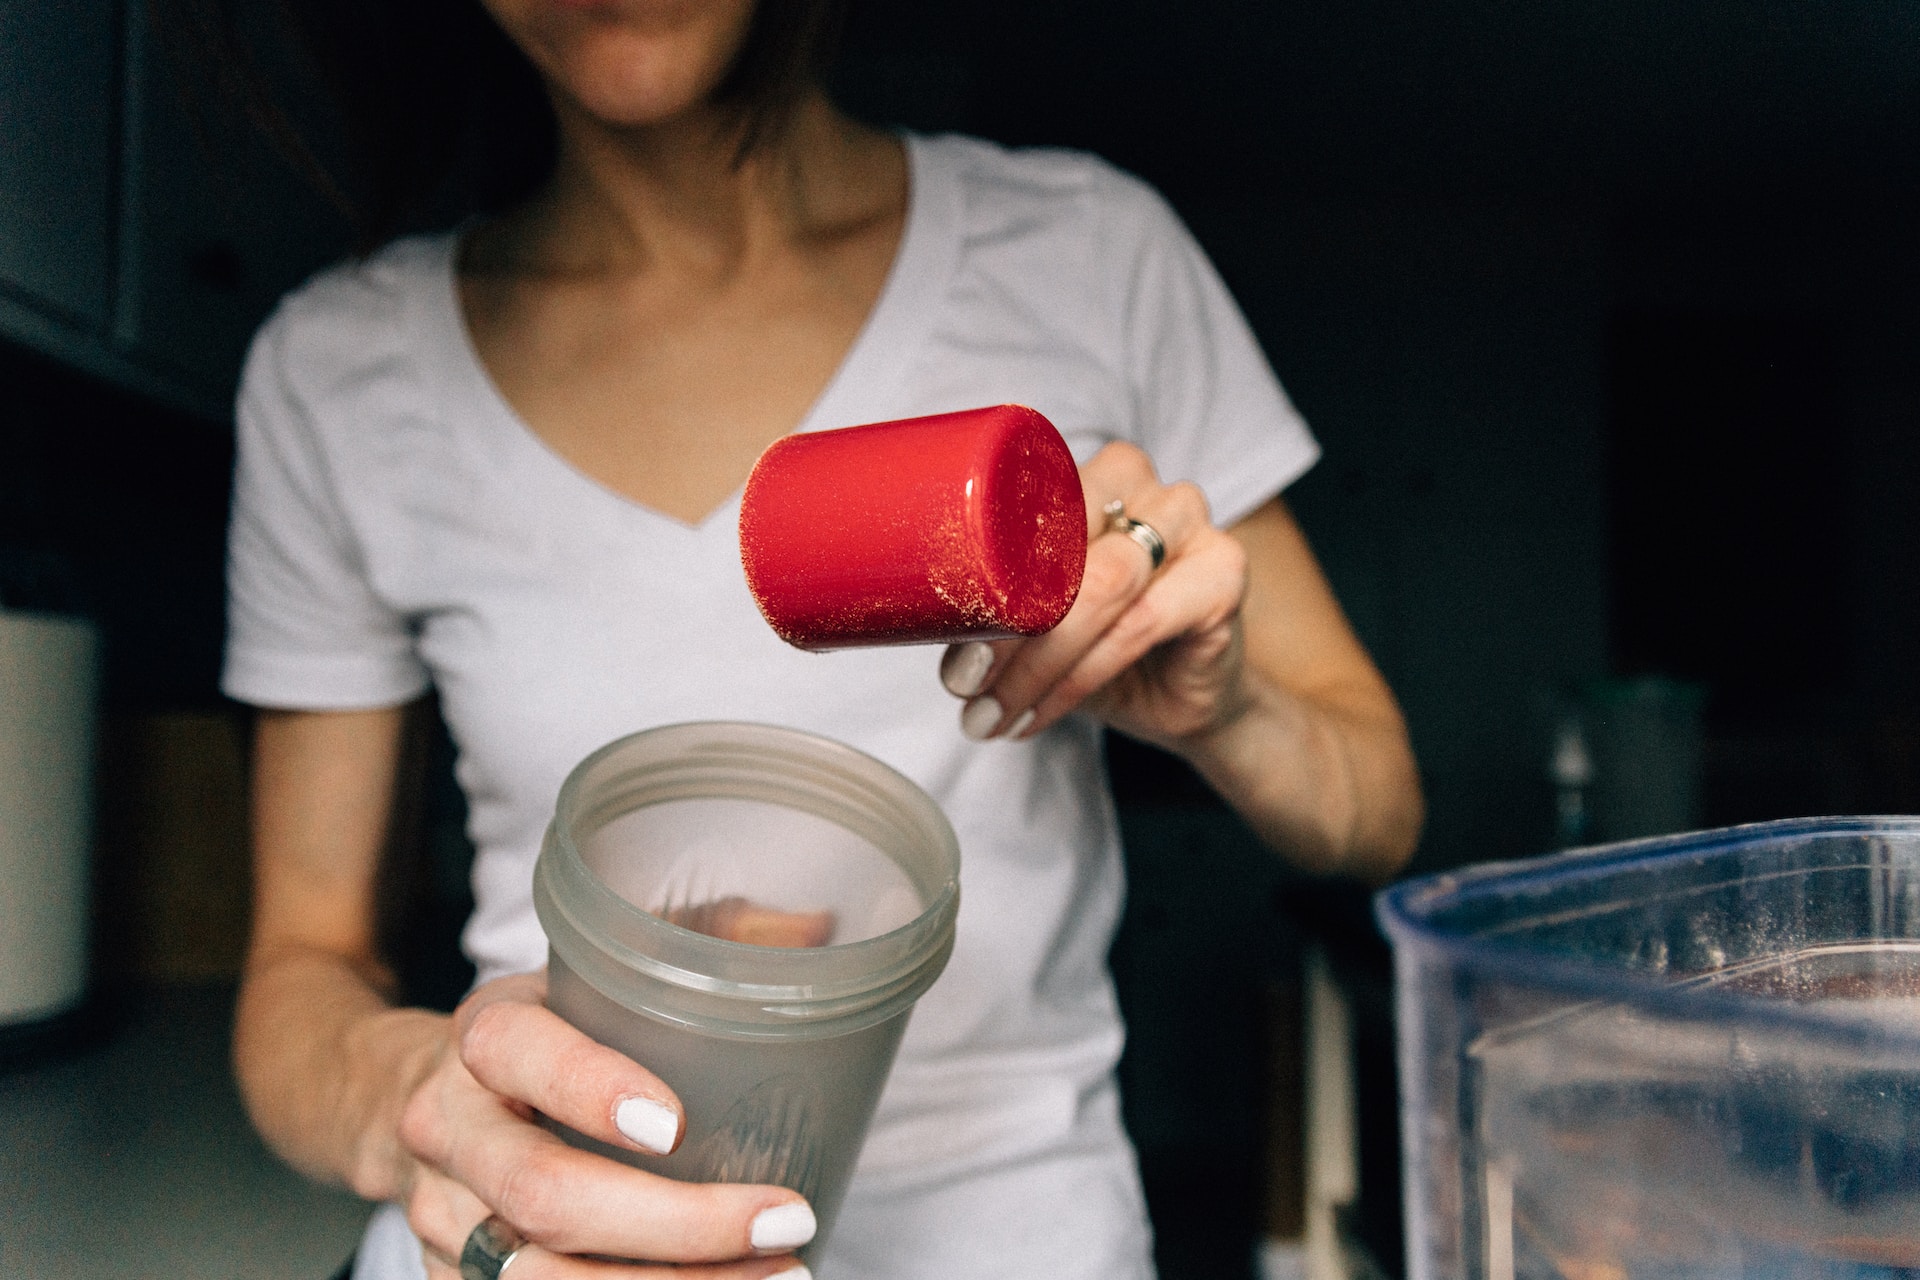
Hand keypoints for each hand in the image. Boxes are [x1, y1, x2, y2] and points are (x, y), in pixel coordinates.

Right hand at [395, 971, 815, 1277]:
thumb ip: (700, 937)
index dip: (591, 1089)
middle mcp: (450, 1129)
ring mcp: (444, 1216)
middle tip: (785, 1220)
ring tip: (781, 1274)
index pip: (519, 1053)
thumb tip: (816, 924)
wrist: (417, 1101)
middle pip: (542, 1192)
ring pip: (539, 1277)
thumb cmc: (547, 1030)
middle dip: (675, 1225)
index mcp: (485, 1034)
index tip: (679, 1124)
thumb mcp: (595, 970)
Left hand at [939, 441, 1250, 750]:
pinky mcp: (1224, 574)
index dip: (978, 584)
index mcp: (1092, 476)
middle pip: (1063, 548)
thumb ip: (991, 607)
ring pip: (1101, 587)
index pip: (1026, 510)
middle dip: (1005, 630)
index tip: (948, 656)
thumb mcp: (1034, 621)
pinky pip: (1137, 626)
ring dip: (1037, 664)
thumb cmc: (1099, 645)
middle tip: (966, 688)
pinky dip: (1080, 679)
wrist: (1181, 697)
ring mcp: (1192, 525)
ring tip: (995, 712)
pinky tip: (1041, 713)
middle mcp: (1146, 487)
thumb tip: (920, 623)